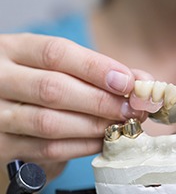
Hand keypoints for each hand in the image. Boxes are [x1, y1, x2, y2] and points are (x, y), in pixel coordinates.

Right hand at [0, 33, 145, 190]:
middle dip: (100, 101)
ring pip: (50, 123)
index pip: (56, 53)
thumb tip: (137, 81)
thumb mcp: (57, 65)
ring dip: (94, 126)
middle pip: (53, 90)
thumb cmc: (37, 79)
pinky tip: (101, 139)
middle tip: (130, 109)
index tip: (127, 82)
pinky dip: (82, 146)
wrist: (4, 104)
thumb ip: (95, 70)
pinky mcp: (2, 146)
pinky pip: (47, 149)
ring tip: (120, 124)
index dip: (96, 68)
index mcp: (14, 50)